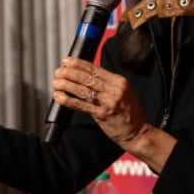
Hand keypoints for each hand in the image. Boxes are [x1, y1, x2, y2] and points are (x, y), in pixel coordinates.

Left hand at [50, 57, 175, 171]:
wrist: (138, 133)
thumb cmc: (130, 113)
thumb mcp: (123, 92)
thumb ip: (106, 83)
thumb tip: (85, 74)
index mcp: (119, 81)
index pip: (94, 68)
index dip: (78, 63)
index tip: (67, 61)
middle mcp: (114, 90)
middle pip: (86, 77)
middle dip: (69, 73)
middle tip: (58, 72)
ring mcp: (108, 102)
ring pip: (82, 89)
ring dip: (65, 84)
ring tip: (56, 82)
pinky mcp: (101, 114)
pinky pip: (81, 104)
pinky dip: (68, 100)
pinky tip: (59, 96)